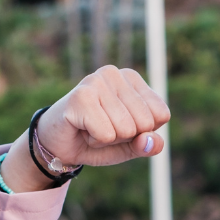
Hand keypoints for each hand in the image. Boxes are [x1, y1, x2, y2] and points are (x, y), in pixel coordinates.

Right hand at [0, 66, 170, 191]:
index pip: (161, 114)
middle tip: (102, 128)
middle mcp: (116, 73)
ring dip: (108, 139)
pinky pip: (106, 134)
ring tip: (91, 127)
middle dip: (125, 136)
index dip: (143, 131)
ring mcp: (97, 81)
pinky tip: (82, 129)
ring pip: (126, 129)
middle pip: (145, 123)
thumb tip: (151, 141)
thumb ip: (148, 144)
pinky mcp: (81, 96)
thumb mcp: (130, 146)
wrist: (58, 145)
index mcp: (133, 79)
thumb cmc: (98, 139)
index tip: (119, 126)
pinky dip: (95, 141)